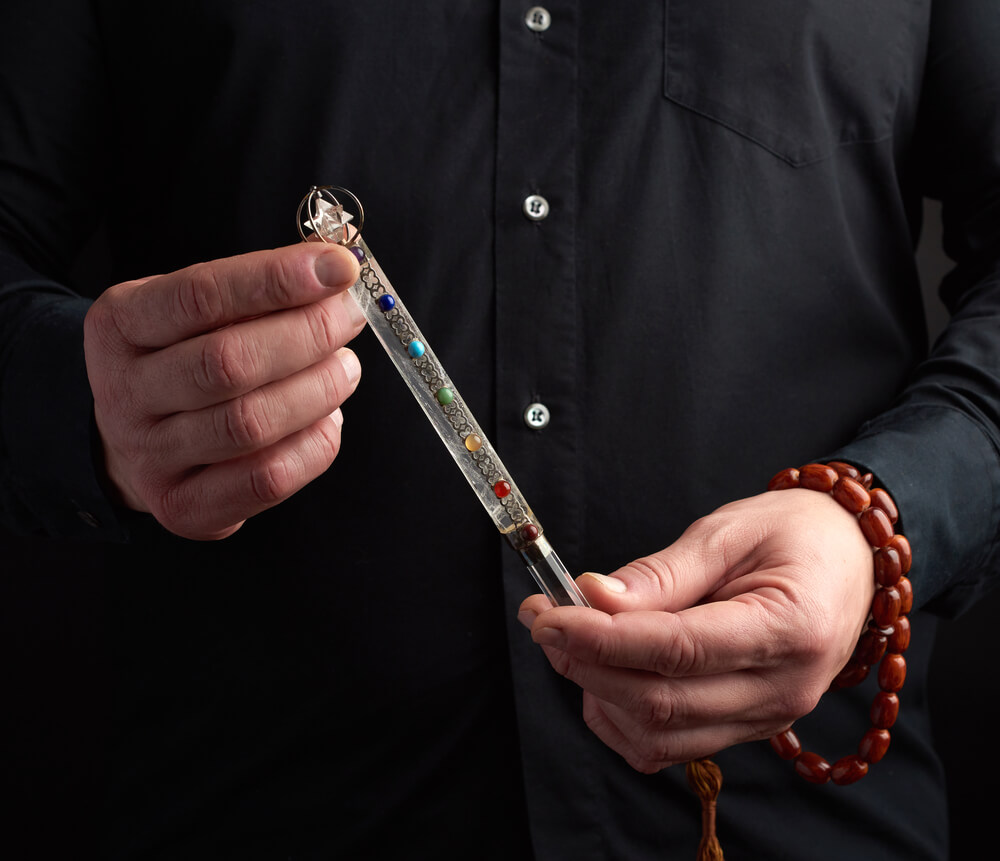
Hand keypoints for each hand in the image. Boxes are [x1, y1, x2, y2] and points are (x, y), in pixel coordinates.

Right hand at [83, 243, 363, 539]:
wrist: (131, 440)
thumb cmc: (182, 360)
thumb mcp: (194, 314)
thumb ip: (254, 293)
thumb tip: (334, 275)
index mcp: (121, 325)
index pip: (200, 296)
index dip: (276, 280)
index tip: (337, 268)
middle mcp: (125, 392)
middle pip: (227, 363)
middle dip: (307, 336)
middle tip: (349, 320)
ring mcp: (149, 456)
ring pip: (249, 424)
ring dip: (317, 391)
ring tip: (345, 369)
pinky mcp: (183, 507)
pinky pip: (265, 480)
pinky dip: (313, 446)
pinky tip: (329, 420)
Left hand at [517, 488, 874, 771]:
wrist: (852, 559)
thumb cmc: (797, 534)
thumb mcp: (729, 531)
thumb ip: (662, 573)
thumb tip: (593, 598)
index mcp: (789, 629)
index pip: (678, 651)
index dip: (603, 639)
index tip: (551, 615)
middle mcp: (783, 690)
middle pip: (661, 703)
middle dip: (586, 664)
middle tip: (545, 619)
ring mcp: (767, 718)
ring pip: (659, 736)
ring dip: (597, 693)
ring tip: (571, 641)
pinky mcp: (747, 727)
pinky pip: (671, 746)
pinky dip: (623, 718)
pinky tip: (604, 674)